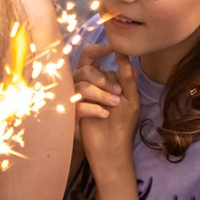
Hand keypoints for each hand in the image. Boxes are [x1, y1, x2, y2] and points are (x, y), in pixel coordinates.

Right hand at [71, 43, 138, 171]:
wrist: (109, 150)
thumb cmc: (118, 124)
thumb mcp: (128, 99)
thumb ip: (127, 80)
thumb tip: (129, 61)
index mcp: (93, 78)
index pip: (88, 55)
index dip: (97, 49)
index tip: (112, 49)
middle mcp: (80, 85)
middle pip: (85, 70)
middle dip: (103, 79)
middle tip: (118, 92)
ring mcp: (73, 100)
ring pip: (82, 87)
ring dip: (101, 94)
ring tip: (115, 104)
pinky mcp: (70, 116)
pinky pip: (78, 105)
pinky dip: (93, 108)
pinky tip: (105, 114)